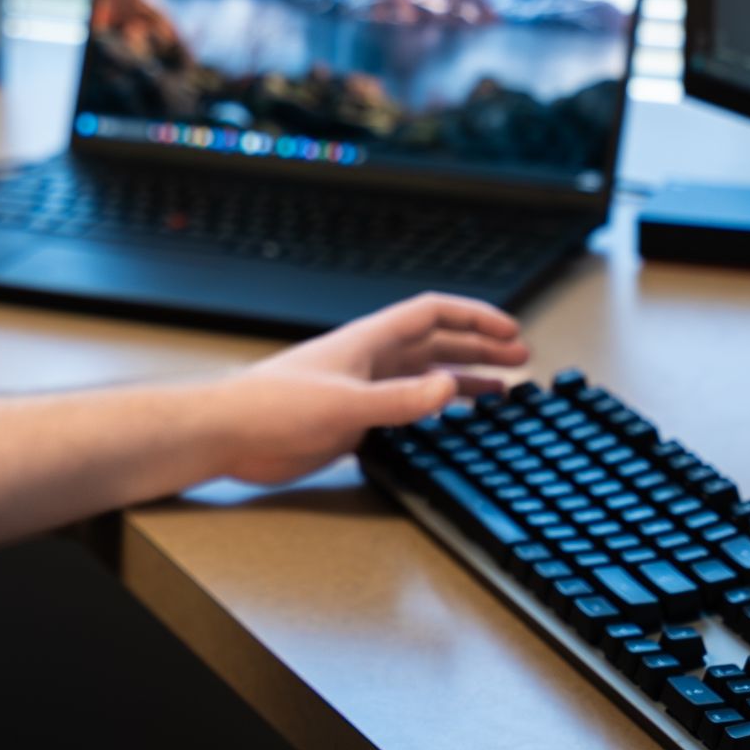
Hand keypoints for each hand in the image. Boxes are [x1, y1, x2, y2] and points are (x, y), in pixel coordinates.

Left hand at [210, 291, 527, 486]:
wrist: (229, 434)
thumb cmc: (272, 407)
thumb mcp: (344, 404)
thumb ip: (398, 399)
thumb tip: (450, 387)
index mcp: (368, 342)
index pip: (432, 314)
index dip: (473, 318)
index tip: (510, 330)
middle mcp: (369, 362)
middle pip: (436, 344)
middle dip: (479, 348)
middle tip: (520, 359)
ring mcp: (361, 390)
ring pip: (425, 377)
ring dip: (463, 379)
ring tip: (502, 390)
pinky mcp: (352, 420)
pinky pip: (406, 409)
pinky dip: (434, 411)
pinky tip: (452, 420)